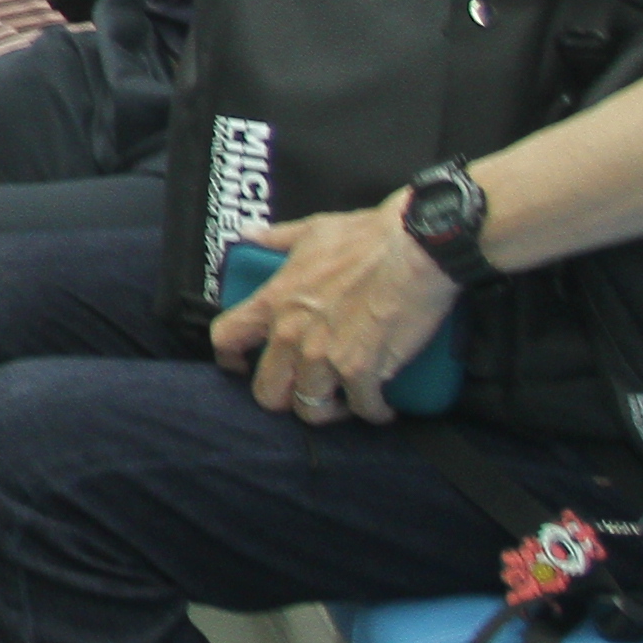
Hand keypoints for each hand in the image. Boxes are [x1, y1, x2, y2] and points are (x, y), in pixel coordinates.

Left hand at [206, 203, 459, 423]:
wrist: (416, 247)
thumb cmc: (367, 237)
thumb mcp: (312, 230)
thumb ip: (277, 238)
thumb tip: (251, 233)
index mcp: (275, 301)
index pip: (226, 338)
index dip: (229, 359)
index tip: (241, 365)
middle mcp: (291, 335)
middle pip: (267, 393)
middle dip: (286, 396)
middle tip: (307, 388)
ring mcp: (325, 357)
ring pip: (311, 410)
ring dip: (330, 409)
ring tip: (346, 399)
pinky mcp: (363, 371)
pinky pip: (363, 409)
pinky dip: (374, 411)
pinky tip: (382, 406)